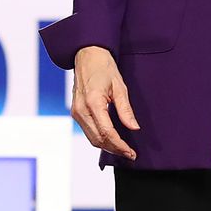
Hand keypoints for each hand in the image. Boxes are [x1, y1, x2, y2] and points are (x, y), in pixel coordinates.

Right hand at [70, 46, 139, 160]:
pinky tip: (111, 140)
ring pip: (92, 138)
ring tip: (123, 149)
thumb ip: (125, 110)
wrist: (87, 56)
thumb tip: (134, 128)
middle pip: (98, 139)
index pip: (107, 132)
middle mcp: (81, 110)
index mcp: (93, 102)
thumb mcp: (120, 87)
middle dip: (115, 149)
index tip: (131, 152)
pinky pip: (88, 131)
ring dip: (107, 146)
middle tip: (130, 154)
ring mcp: (76, 112)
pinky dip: (100, 139)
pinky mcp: (75, 112)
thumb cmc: (104, 68)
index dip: (120, 145)